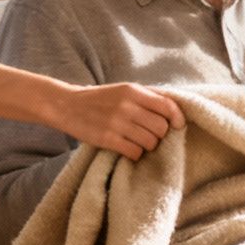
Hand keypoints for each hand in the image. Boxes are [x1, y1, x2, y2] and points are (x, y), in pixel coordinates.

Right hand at [45, 79, 183, 160]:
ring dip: (147, 146)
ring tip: (137, 142)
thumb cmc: (100, 99)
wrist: (67, 105)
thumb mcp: (123, 90)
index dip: (177, 119)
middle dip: (159, 135)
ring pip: (150, 142)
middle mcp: (127, 105)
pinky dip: (135, 154)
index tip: (177, 126)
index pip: (168, 106)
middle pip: (161, 128)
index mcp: (133, 90)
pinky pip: (135, 152)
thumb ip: (147, 96)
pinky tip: (127, 148)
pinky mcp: (107, 139)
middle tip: (149, 135)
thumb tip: (175, 108)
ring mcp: (117, 123)